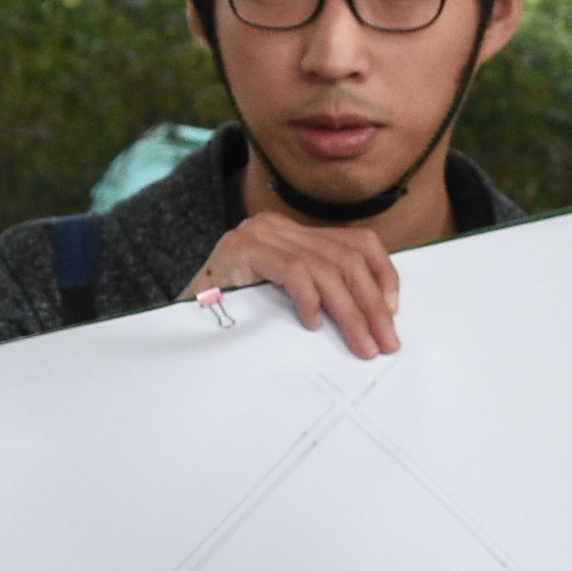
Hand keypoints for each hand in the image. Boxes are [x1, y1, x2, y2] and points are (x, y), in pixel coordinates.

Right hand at [186, 213, 409, 357]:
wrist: (178, 319)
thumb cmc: (232, 316)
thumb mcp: (286, 299)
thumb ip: (321, 292)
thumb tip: (375, 317)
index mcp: (293, 232)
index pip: (357, 242)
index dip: (384, 275)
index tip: (393, 312)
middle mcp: (277, 226)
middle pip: (346, 258)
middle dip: (372, 304)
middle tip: (386, 342)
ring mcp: (258, 234)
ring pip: (326, 269)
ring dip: (350, 313)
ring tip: (361, 345)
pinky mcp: (242, 250)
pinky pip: (294, 271)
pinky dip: (310, 300)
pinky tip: (313, 325)